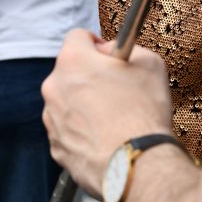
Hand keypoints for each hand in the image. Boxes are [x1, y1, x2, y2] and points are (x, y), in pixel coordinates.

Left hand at [42, 30, 173, 197]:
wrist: (136, 164)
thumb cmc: (143, 112)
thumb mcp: (149, 62)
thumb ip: (124, 48)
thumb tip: (110, 53)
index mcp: (74, 61)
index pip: (77, 36)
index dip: (97, 43)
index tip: (109, 56)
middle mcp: (54, 88)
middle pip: (70, 70)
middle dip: (89, 75)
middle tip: (115, 87)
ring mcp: (52, 120)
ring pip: (67, 101)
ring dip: (84, 103)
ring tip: (113, 117)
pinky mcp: (56, 148)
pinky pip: (68, 129)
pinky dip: (83, 129)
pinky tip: (106, 136)